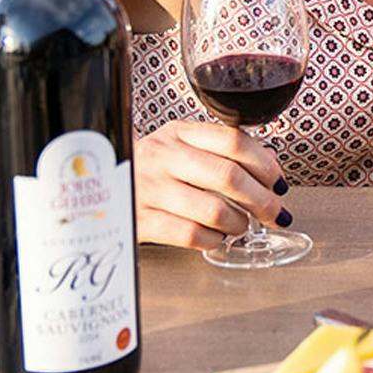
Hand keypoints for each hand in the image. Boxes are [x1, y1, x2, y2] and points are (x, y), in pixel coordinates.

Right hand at [133, 121, 289, 249]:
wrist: (94, 185)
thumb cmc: (152, 168)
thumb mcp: (182, 146)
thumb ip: (224, 151)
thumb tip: (270, 165)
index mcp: (179, 133)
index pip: (233, 141)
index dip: (265, 165)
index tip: (278, 183)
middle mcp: (163, 157)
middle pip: (228, 176)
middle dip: (262, 200)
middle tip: (275, 213)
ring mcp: (149, 189)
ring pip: (213, 209)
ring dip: (238, 222)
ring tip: (241, 225)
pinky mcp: (140, 221)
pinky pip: (190, 234)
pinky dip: (213, 240)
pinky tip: (215, 237)